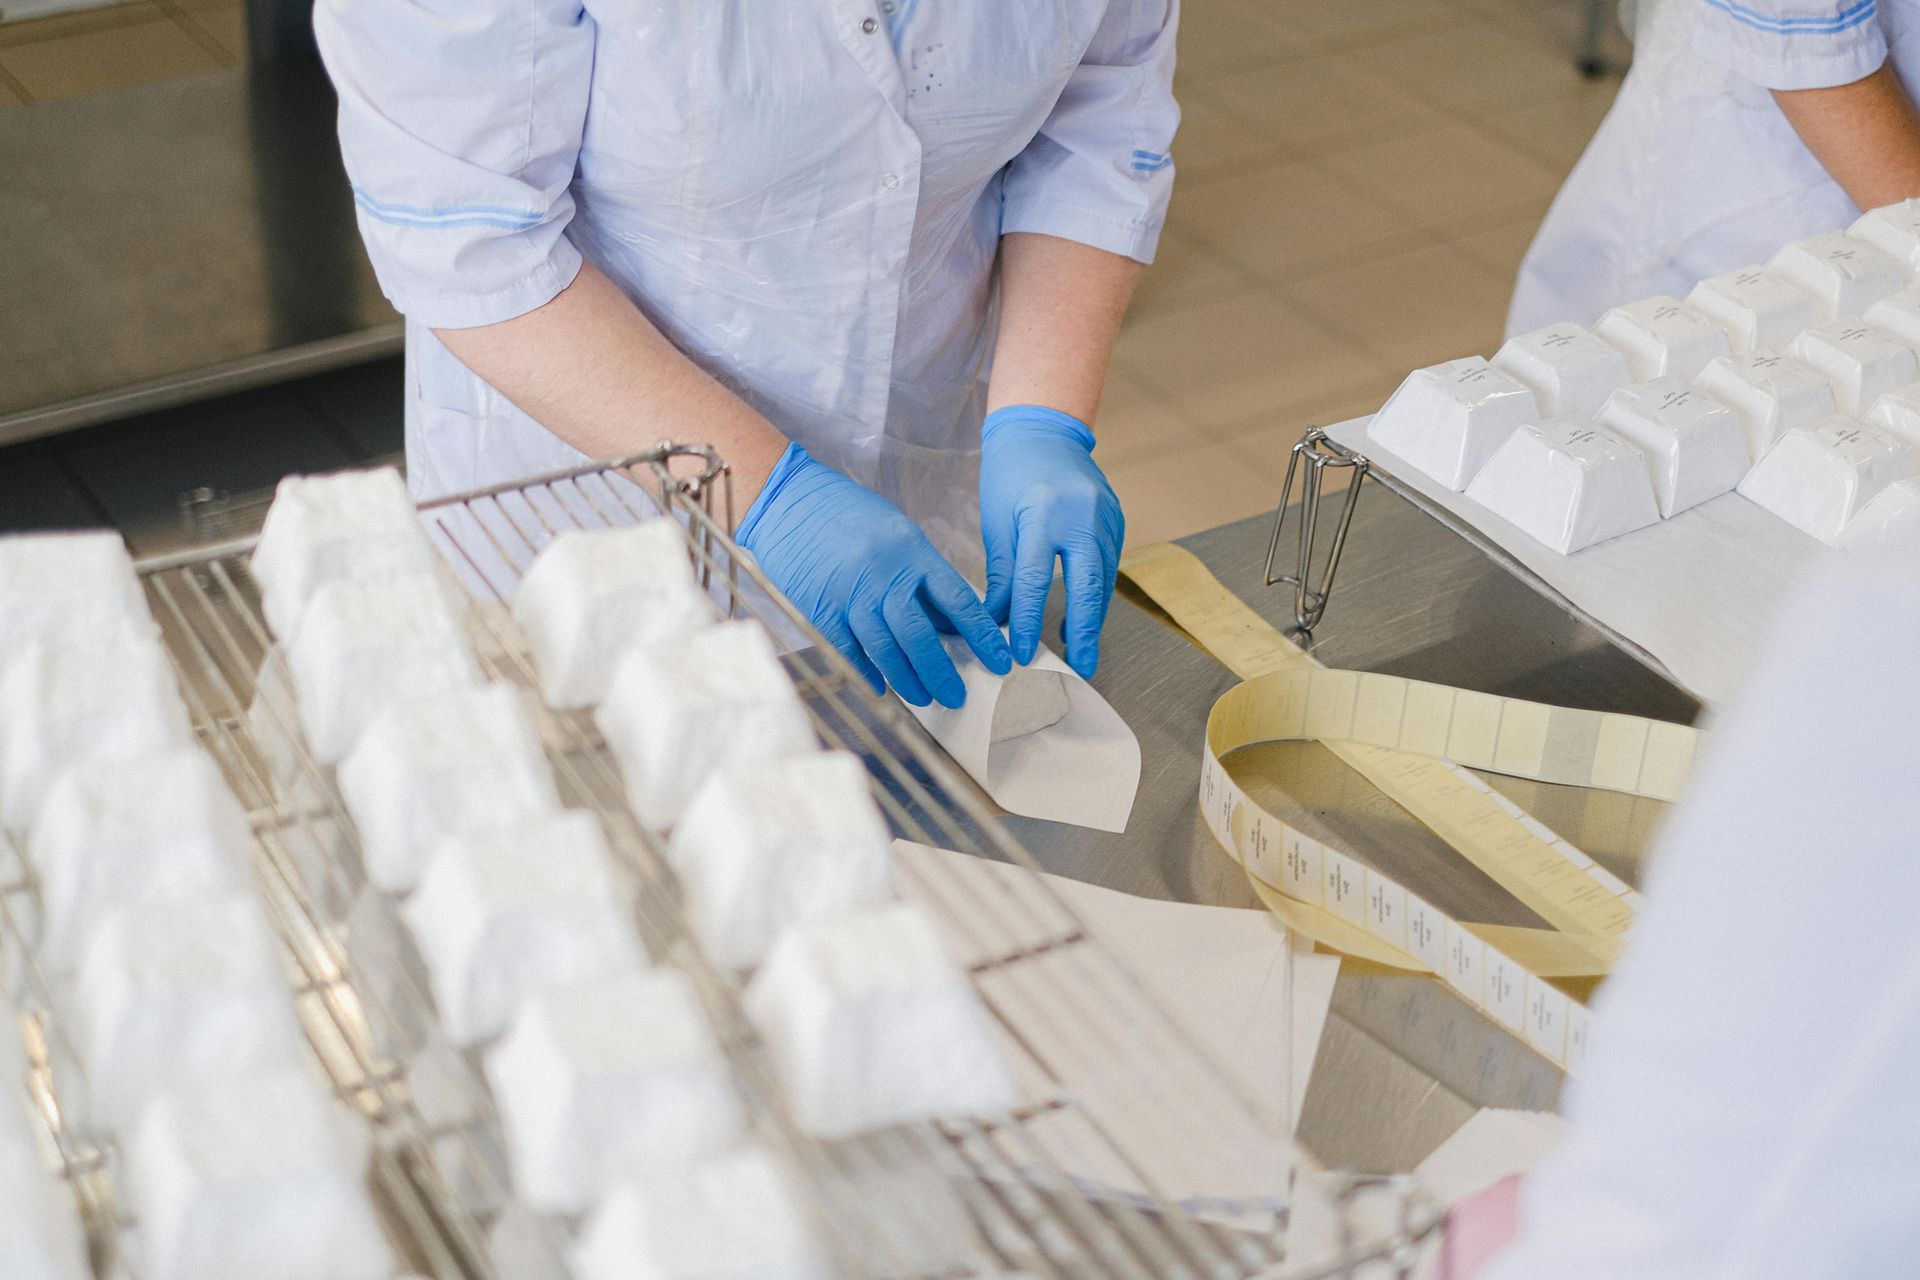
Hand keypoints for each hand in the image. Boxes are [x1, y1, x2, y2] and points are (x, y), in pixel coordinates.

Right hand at [736, 443, 1011, 706]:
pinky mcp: (821, 609)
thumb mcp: (897, 532)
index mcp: (912, 552)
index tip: (1000, 661)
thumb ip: (922, 575)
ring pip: (886, 649)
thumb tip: (948, 623)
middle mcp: (884, 575)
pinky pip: (849, 650)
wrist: (787, 502)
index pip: (959, 601)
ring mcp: (850, 595)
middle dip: (942, 672)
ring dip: (908, 680)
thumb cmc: (847, 514)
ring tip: (925, 699)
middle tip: (957, 696)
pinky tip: (882, 687)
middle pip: (920, 636)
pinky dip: (867, 672)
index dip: (983, 636)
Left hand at [979, 405, 1124, 678]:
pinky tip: (1084, 616)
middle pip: (1088, 585)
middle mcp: (1082, 515)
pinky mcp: (1117, 519)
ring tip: (1078, 651)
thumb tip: (994, 623)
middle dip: (1084, 631)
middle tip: (1080, 668)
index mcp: (1044, 512)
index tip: (1020, 653)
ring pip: (1103, 579)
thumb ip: (1002, 574)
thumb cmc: (1010, 475)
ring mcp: (1106, 516)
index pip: (1035, 579)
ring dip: (1092, 617)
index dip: (1028, 620)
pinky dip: (1097, 594)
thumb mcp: (998, 522)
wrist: (1043, 430)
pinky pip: (1108, 565)